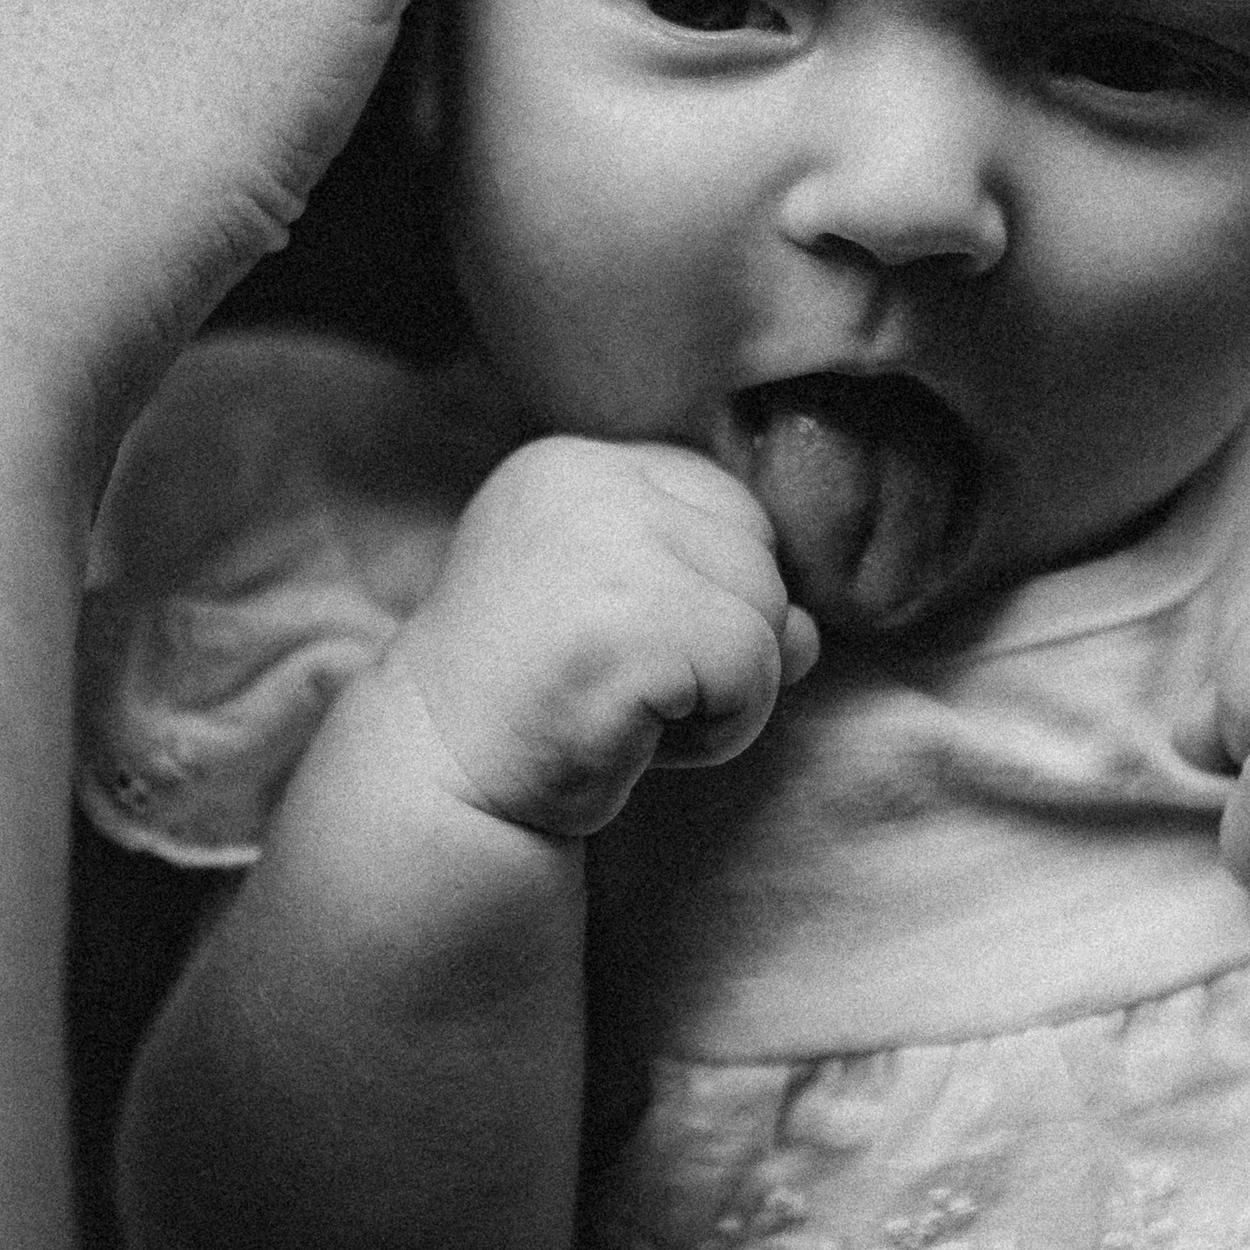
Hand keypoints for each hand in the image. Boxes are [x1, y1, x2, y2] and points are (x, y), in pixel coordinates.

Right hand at [393, 439, 818, 838]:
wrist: (440, 785)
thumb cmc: (538, 702)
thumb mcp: (624, 615)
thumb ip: (713, 591)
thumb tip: (808, 632)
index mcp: (570, 463)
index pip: (721, 500)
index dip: (703, 592)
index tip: (619, 643)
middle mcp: (587, 481)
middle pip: (756, 548)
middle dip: (722, 637)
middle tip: (629, 688)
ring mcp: (608, 546)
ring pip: (768, 610)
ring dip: (726, 691)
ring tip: (635, 714)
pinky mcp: (631, 622)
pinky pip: (755, 670)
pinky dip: (722, 730)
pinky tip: (641, 741)